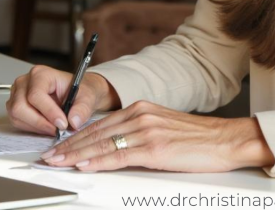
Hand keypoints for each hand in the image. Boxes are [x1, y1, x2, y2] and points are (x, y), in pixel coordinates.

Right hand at [6, 65, 121, 135]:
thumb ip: (83, 108)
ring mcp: (17, 94)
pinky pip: (17, 121)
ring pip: (17, 116)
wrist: (78, 93)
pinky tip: (46, 126)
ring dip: (36, 126)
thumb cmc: (80, 91)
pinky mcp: (15, 106)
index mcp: (41, 74)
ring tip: (54, 128)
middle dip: (40, 122)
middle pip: (21, 107)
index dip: (48, 112)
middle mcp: (25, 82)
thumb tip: (74, 121)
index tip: (62, 124)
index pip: (36, 95)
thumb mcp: (88, 97)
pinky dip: (32, 128)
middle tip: (57, 130)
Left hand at [39, 100, 274, 172]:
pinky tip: (84, 165)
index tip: (59, 146)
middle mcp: (141, 115)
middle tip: (48, 156)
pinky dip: (98, 161)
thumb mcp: (163, 128)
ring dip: (75, 154)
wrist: (226, 139)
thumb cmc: (199, 138)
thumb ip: (138, 132)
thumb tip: (113, 147)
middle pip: (95, 133)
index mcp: (141, 108)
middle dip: (68, 146)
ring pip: (102, 144)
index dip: (76, 136)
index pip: (100, 124)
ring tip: (57, 162)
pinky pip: (119, 155)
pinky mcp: (154, 148)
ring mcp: (147, 131)